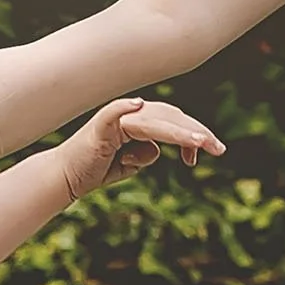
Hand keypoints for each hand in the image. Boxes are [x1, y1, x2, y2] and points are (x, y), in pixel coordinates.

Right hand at [58, 97, 224, 201]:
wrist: (65, 179)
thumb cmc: (96, 170)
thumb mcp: (130, 164)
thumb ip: (146, 154)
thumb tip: (157, 150)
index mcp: (139, 122)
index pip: (174, 121)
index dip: (195, 134)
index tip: (213, 151)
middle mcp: (129, 115)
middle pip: (170, 117)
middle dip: (197, 132)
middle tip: (219, 149)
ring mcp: (115, 119)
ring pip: (154, 121)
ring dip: (179, 131)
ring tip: (201, 142)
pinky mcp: (99, 128)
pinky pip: (114, 113)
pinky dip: (124, 108)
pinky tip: (138, 105)